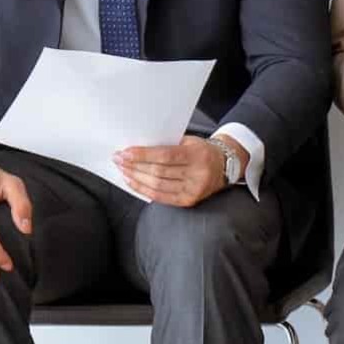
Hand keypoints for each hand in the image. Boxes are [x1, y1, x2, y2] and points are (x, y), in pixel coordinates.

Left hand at [115, 135, 238, 207]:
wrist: (224, 166)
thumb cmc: (202, 151)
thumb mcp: (189, 142)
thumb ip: (167, 145)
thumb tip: (137, 149)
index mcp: (198, 155)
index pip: (165, 156)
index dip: (142, 155)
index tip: (125, 152)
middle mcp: (198, 175)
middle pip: (158, 172)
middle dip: (134, 165)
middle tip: (118, 159)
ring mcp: (193, 190)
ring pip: (157, 185)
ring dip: (135, 177)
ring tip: (123, 169)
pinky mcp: (188, 201)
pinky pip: (160, 196)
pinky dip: (143, 189)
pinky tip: (133, 181)